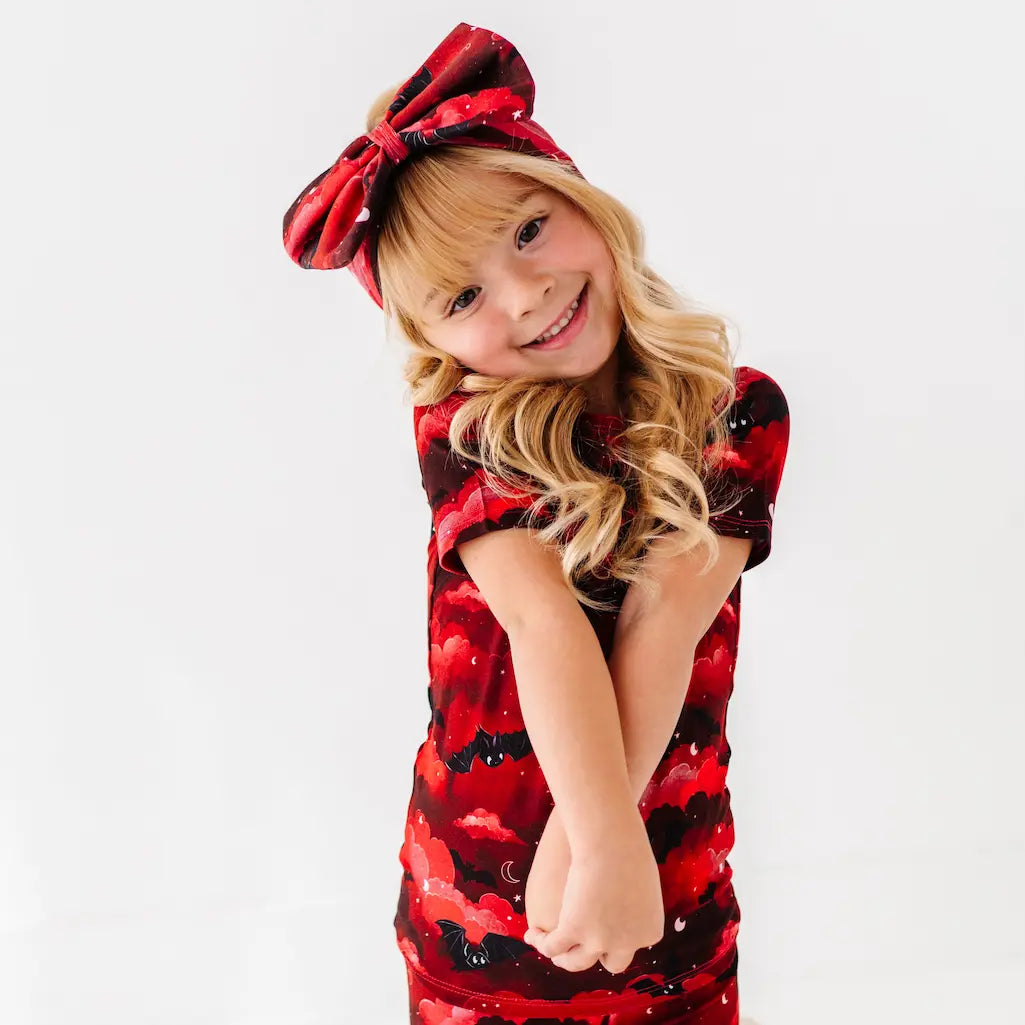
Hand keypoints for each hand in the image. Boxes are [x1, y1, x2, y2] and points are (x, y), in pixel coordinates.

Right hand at [527, 815, 663, 974]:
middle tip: (582, 944)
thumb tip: (624, 901)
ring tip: (554, 949)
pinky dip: (542, 943)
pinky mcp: (573, 930)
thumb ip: (636, 900)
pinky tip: (534, 934)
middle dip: (598, 954)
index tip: (604, 929)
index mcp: (649, 932)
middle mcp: (626, 944)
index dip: (616, 939)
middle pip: (612, 963)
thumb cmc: (628, 847)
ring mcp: (598, 940)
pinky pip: (553, 946)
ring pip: (577, 961)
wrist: (611, 840)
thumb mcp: (643, 882)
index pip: (631, 946)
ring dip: (565, 958)